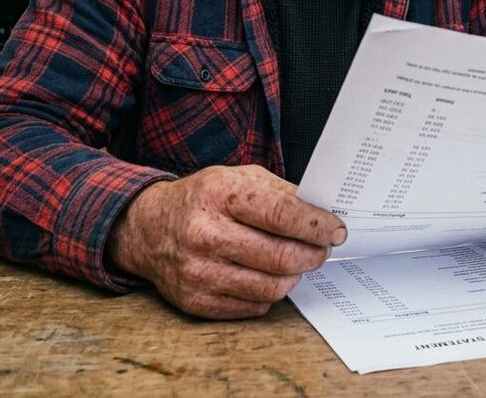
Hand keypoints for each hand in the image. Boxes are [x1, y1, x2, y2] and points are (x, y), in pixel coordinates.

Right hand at [107, 164, 346, 318]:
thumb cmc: (203, 200)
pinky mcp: (197, 301)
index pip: (281, 214)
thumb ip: (281, 193)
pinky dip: (271, 293)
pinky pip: (254, 306)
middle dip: (314, 254)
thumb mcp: (238, 178)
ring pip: (273, 287)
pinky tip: (268, 275)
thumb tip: (323, 213)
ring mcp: (199, 272)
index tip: (336, 229)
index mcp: (219, 194)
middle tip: (322, 248)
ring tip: (297, 261)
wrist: (149, 228)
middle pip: (282, 256)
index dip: (316, 225)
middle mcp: (206, 234)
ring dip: (295, 275)